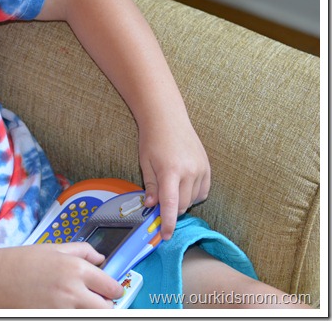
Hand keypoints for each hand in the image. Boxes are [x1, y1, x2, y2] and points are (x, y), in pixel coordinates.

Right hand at [0, 242, 123, 307]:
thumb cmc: (17, 263)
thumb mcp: (50, 248)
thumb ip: (81, 250)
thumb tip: (101, 258)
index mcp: (76, 269)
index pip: (112, 287)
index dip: (112, 289)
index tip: (109, 290)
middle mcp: (73, 293)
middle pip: (108, 309)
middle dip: (104, 305)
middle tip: (95, 300)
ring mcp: (63, 312)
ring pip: (93, 317)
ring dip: (90, 312)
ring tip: (76, 304)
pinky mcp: (52, 320)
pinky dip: (73, 315)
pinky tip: (62, 309)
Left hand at [138, 117, 210, 239]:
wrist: (167, 119)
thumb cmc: (152, 139)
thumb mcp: (145, 163)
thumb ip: (150, 186)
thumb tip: (151, 206)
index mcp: (170, 171)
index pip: (171, 205)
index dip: (168, 224)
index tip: (166, 236)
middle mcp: (189, 172)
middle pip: (183, 205)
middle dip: (171, 210)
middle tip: (159, 203)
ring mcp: (201, 169)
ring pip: (193, 200)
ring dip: (182, 201)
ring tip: (170, 186)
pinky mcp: (207, 167)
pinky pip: (203, 191)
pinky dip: (193, 194)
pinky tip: (183, 185)